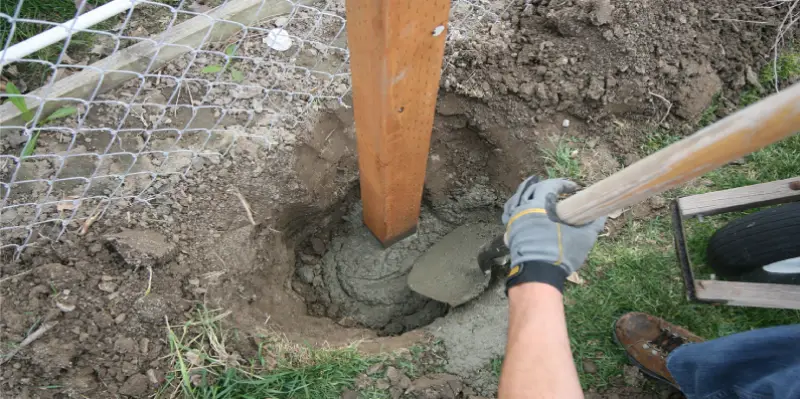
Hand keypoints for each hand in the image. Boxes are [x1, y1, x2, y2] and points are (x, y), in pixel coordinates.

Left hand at [502, 177, 605, 291]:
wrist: (538, 275)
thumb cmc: (560, 254)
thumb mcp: (582, 239)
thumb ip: (592, 225)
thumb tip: (601, 216)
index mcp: (539, 206)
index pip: (549, 186)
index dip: (562, 184)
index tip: (573, 188)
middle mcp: (523, 209)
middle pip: (531, 189)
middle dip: (545, 186)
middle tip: (558, 190)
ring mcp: (513, 221)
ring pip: (516, 200)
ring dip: (527, 194)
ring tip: (536, 193)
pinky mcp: (510, 233)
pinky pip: (510, 214)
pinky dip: (516, 208)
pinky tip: (522, 211)